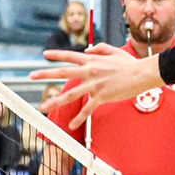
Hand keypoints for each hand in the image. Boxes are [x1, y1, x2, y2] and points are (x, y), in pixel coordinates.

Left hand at [31, 45, 163, 128]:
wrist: (143, 73)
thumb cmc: (130, 63)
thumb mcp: (114, 51)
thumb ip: (98, 49)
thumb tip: (86, 51)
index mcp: (92, 60)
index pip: (70, 56)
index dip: (57, 55)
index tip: (44, 55)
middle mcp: (90, 71)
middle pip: (63, 73)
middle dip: (45, 74)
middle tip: (31, 76)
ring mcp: (95, 84)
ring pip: (71, 94)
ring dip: (55, 101)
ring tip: (43, 108)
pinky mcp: (102, 96)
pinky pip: (88, 109)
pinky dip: (79, 118)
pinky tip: (71, 125)